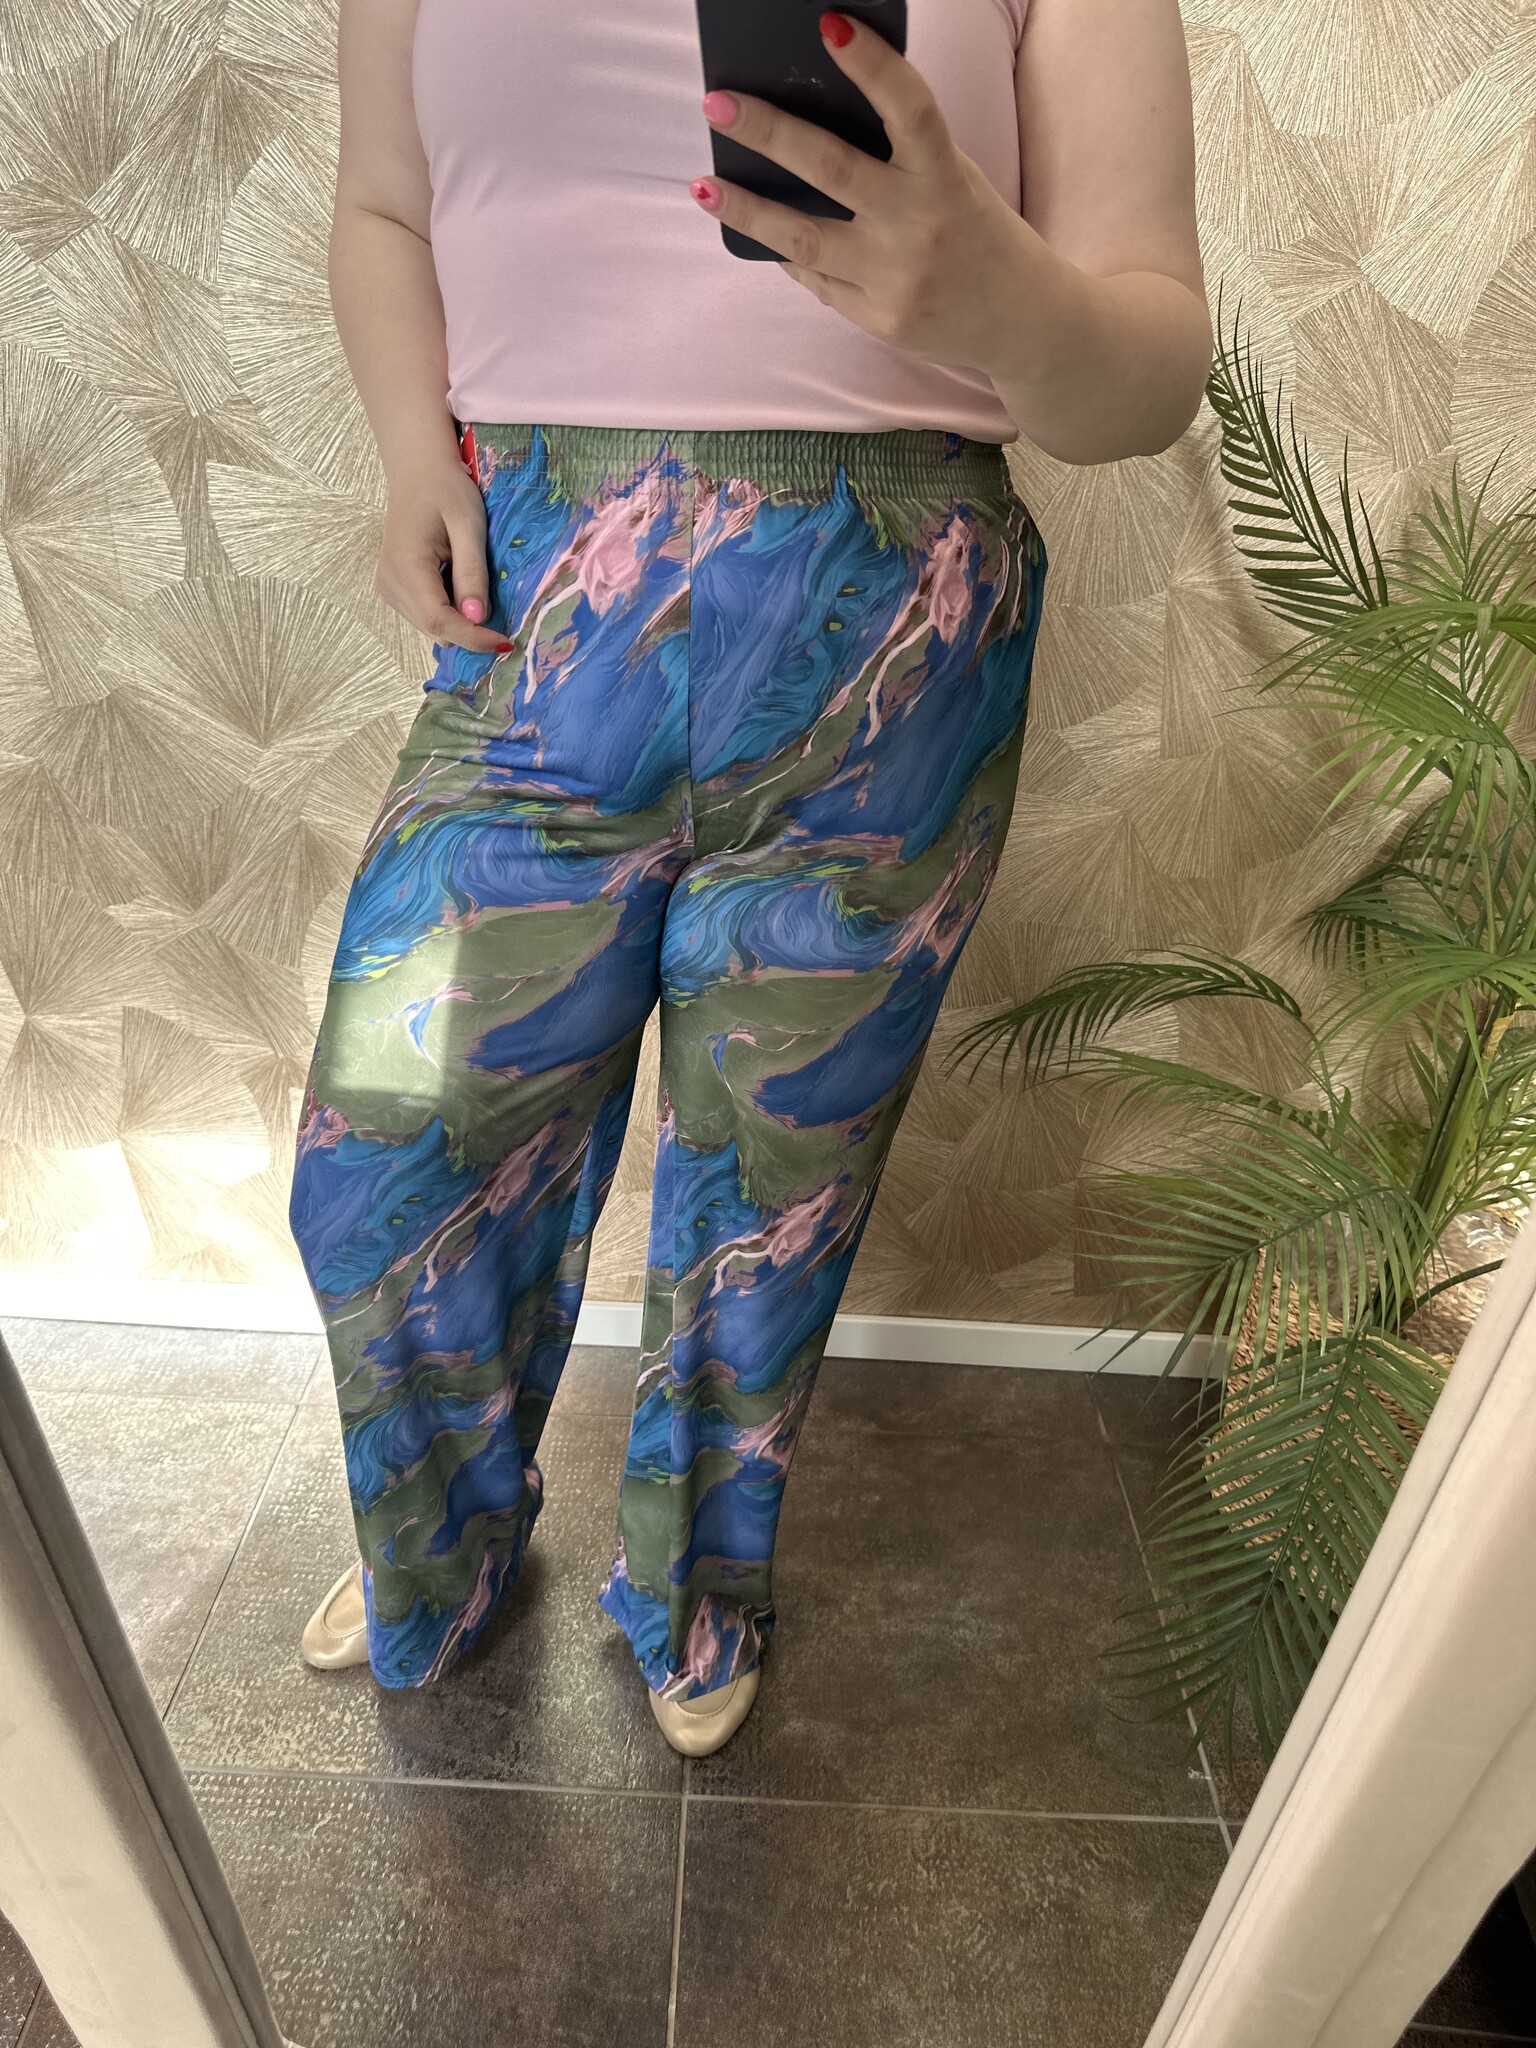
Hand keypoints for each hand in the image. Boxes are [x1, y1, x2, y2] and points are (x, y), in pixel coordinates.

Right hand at [374, 452, 513, 656]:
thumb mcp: (469, 526)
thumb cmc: (446, 490)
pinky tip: (455, 581)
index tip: (506, 642)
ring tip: (471, 581)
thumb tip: (479, 619)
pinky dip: (447, 610)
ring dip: (458, 619)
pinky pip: (425, 616)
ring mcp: (387, 587)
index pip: (439, 621)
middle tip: (500, 609)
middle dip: (469, 629)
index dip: (473, 638)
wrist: (418, 471)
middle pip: (435, 629)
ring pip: (431, 627)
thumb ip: (472, 573)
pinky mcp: (392, 588)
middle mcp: (389, 582)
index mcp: (406, 565)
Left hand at [692, 9, 1036, 379]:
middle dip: (768, 132)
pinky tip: (758, 231)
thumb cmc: (977, 231)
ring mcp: (895, 280)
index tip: (829, 25)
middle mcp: (918, 227)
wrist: (1021, 321)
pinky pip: (817, 280)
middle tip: (717, 103)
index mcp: (945, 177)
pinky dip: (786, 253)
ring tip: (703, 185)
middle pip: (830, 170)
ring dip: (745, 209)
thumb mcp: (953, 179)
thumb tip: (812, 120)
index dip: (871, 65)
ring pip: (803, 239)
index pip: (909, 109)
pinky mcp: (879, 320)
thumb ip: (899, 154)